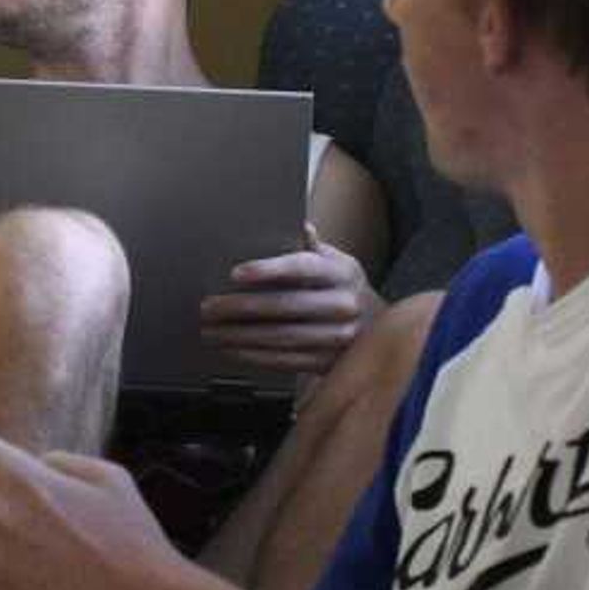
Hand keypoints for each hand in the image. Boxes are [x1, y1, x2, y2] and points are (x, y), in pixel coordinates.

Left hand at [198, 227, 379, 375]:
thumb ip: (315, 249)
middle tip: (208, 307)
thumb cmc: (345, 290)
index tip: (236, 273)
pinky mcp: (328, 363)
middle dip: (240, 308)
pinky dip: (253, 355)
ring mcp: (338, 337)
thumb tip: (302, 226)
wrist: (380, 331)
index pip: (302, 267)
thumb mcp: (338, 264)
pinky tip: (232, 349)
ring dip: (239, 335)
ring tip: (211, 330)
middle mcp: (344, 304)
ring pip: (280, 337)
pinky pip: (284, 361)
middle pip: (285, 306)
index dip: (268, 270)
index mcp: (343, 272)